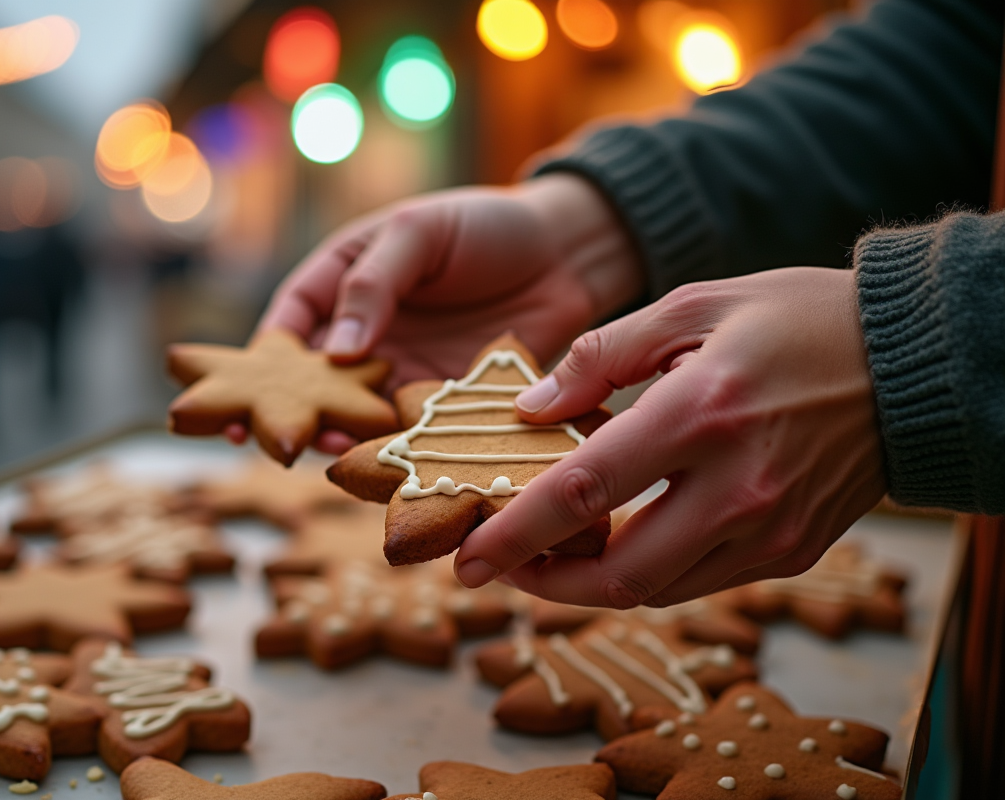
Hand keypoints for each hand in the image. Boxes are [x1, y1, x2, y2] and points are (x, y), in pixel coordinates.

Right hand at [228, 174, 645, 452]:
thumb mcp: (417, 232)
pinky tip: (391, 468)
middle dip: (291, 415)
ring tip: (332, 456)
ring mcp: (406, 373)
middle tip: (273, 445)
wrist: (567, 251)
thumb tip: (337, 351)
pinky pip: (415, 432)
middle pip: (315, 385)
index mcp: (343, 284)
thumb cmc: (484, 224)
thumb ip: (373, 284)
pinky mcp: (447, 402)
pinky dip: (401, 452)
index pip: (289, 327)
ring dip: (344, 440)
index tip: (238, 400)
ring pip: (360, 417)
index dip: (260, 365)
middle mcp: (367, 336)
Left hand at [453, 267, 886, 607]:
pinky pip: (701, 581)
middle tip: (499, 567)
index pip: (585, 491)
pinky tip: (620, 540)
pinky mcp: (793, 550)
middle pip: (619, 574)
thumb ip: (599, 355)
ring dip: (591, 583)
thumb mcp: (691, 304)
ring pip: (657, 590)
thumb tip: (529, 409)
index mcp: (700, 412)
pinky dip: (649, 571)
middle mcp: (737, 485)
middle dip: (543, 583)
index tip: (466, 558)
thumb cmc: (792, 320)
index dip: (515, 533)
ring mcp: (771, 528)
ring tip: (549, 554)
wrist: (910, 359)